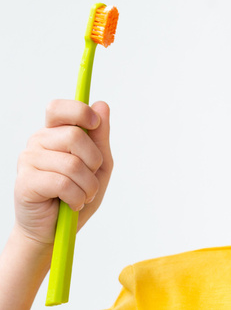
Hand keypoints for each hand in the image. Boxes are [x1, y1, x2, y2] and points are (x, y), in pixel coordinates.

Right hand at [14, 100, 113, 244]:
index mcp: (55, 133)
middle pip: (74, 136)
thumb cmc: (77, 193)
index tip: (95, 124)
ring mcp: (28, 161)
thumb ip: (100, 137)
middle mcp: (38, 142)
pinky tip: (71, 203)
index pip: (59, 108)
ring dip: (88, 185)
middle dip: (94, 161)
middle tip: (90, 178)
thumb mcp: (98, 164)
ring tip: (83, 194)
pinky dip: (76, 197)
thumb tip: (101, 104)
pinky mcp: (25, 182)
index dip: (79, 112)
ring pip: (72, 164)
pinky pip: (63, 184)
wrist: (54, 229)